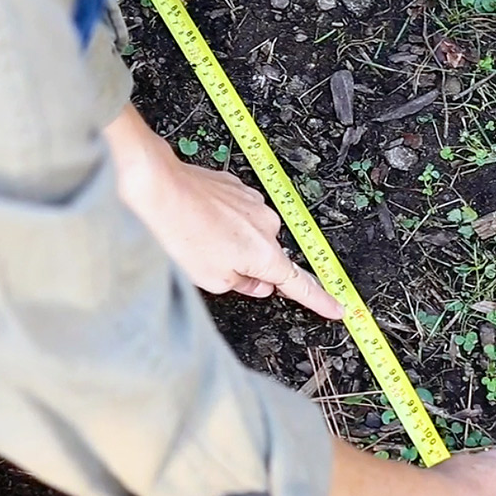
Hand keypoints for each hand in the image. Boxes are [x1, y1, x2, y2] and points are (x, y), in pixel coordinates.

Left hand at [103, 105, 341, 319]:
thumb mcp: (209, 279)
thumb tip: (255, 283)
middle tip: (212, 265)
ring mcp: (254, 203)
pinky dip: (222, 220)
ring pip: (250, 234)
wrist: (158, 187)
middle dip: (247, 265)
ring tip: (198, 238)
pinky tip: (198, 220)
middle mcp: (267, 226)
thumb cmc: (179, 232)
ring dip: (231, 240)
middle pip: (267, 258)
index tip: (337, 308)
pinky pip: (237, 213)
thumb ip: (240, 285)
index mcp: (265, 255)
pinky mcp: (237, 187)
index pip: (300, 285)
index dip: (319, 300)